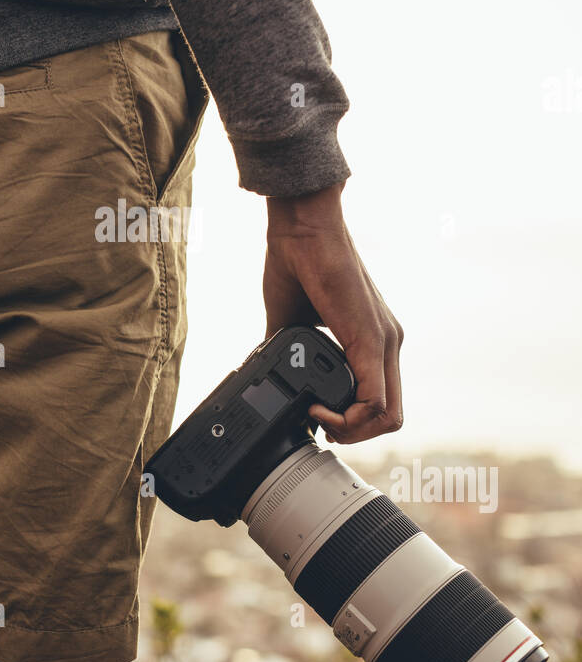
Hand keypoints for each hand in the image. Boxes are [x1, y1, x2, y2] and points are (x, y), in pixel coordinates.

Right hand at [263, 183, 403, 444]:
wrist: (302, 227)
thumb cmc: (297, 261)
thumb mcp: (292, 321)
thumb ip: (291, 351)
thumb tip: (271, 374)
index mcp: (372, 339)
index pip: (380, 399)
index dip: (352, 422)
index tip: (318, 418)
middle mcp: (387, 343)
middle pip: (391, 415)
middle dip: (354, 434)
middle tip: (322, 429)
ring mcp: (385, 342)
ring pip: (389, 414)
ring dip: (352, 431)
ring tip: (319, 419)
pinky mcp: (372, 340)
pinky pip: (375, 399)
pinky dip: (348, 417)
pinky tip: (319, 407)